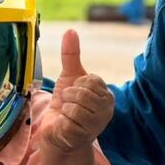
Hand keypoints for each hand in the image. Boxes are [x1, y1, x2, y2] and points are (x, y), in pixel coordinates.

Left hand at [42, 30, 113, 152]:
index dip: (76, 84)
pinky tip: (67, 125)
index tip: (75, 94)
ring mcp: (97, 123)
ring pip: (75, 105)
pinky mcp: (85, 134)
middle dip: (69, 96)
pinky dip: (63, 120)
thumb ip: (71, 54)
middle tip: (70, 105)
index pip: (90, 79)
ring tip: (68, 115)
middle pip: (82, 91)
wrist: (58, 134)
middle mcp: (107, 108)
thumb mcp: (69, 77)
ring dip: (66, 108)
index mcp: (106, 94)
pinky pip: (69, 118)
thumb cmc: (67, 106)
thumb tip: (71, 30)